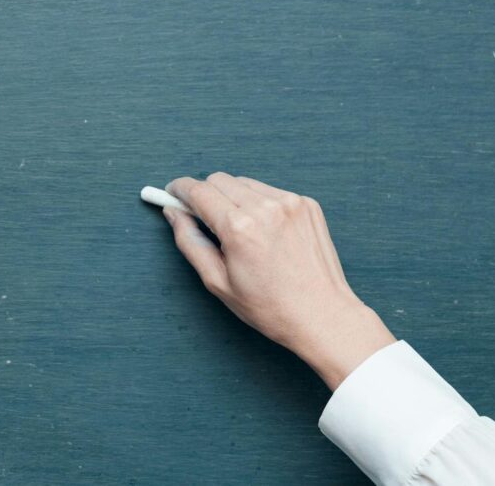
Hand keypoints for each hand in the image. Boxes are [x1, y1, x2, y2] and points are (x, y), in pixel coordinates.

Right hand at [162, 172, 395, 390]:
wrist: (323, 315)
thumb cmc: (269, 306)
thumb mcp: (217, 281)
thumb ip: (190, 241)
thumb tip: (174, 213)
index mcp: (239, 227)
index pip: (198, 190)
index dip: (179, 189)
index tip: (172, 193)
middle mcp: (265, 207)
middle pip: (219, 180)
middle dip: (205, 194)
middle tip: (203, 217)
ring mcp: (289, 202)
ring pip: (244, 182)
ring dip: (232, 197)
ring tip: (238, 229)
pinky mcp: (307, 204)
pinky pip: (269, 191)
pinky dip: (259, 203)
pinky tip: (264, 231)